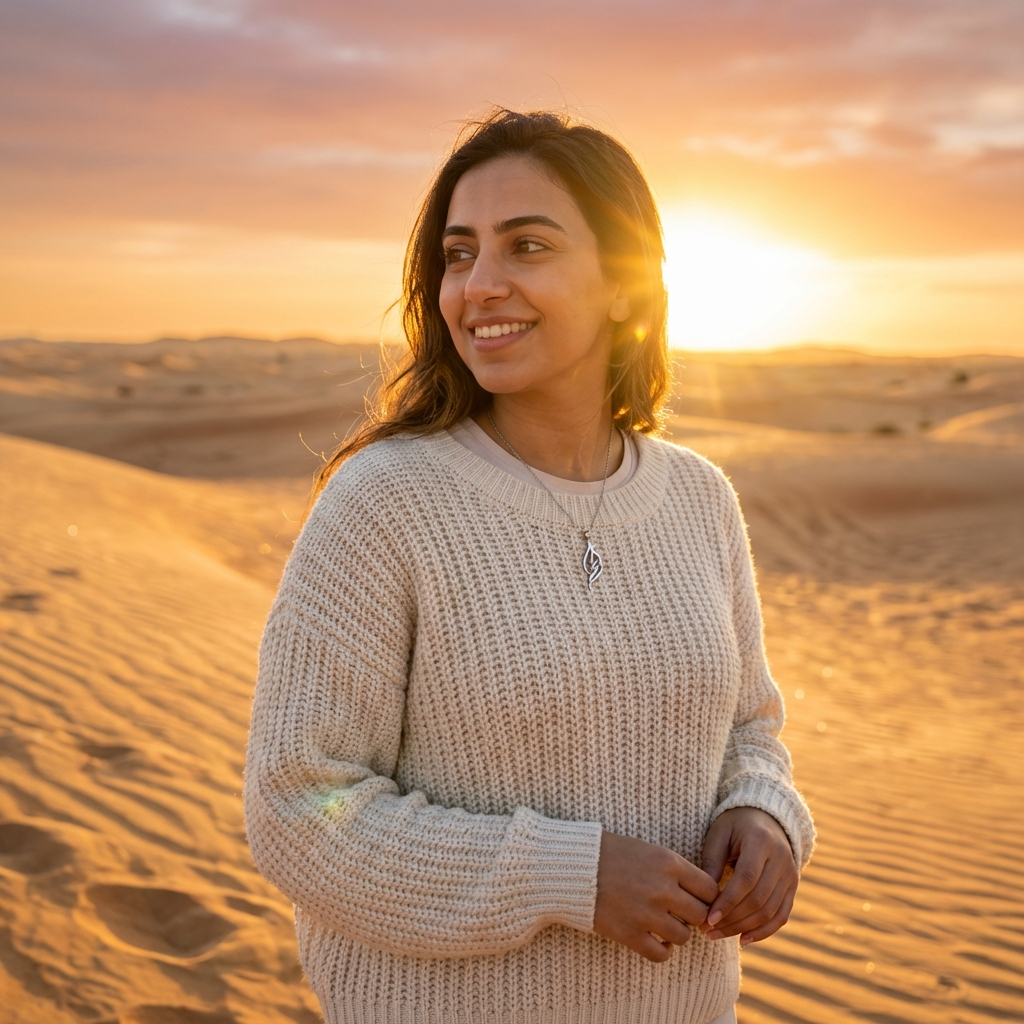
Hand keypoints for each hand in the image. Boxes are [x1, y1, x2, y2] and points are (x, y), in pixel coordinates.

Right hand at [593, 831, 719, 962]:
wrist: (573, 866)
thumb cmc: (611, 853)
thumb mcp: (648, 850)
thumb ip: (675, 871)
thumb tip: (701, 895)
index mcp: (668, 863)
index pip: (709, 889)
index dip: (707, 897)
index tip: (697, 899)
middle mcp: (662, 889)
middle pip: (700, 914)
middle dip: (692, 915)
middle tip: (680, 913)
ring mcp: (646, 913)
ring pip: (683, 936)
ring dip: (676, 932)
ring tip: (663, 924)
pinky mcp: (629, 934)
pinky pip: (661, 954)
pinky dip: (662, 950)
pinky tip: (654, 939)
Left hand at [700, 807, 797, 945]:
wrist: (765, 817)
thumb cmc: (734, 825)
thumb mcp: (719, 835)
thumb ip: (712, 863)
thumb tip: (702, 898)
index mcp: (761, 841)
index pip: (746, 879)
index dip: (727, 902)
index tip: (708, 918)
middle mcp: (781, 858)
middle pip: (758, 899)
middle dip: (732, 919)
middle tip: (707, 931)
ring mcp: (791, 874)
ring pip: (770, 911)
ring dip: (743, 928)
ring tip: (718, 935)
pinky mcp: (792, 886)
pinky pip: (781, 915)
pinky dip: (764, 931)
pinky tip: (743, 939)